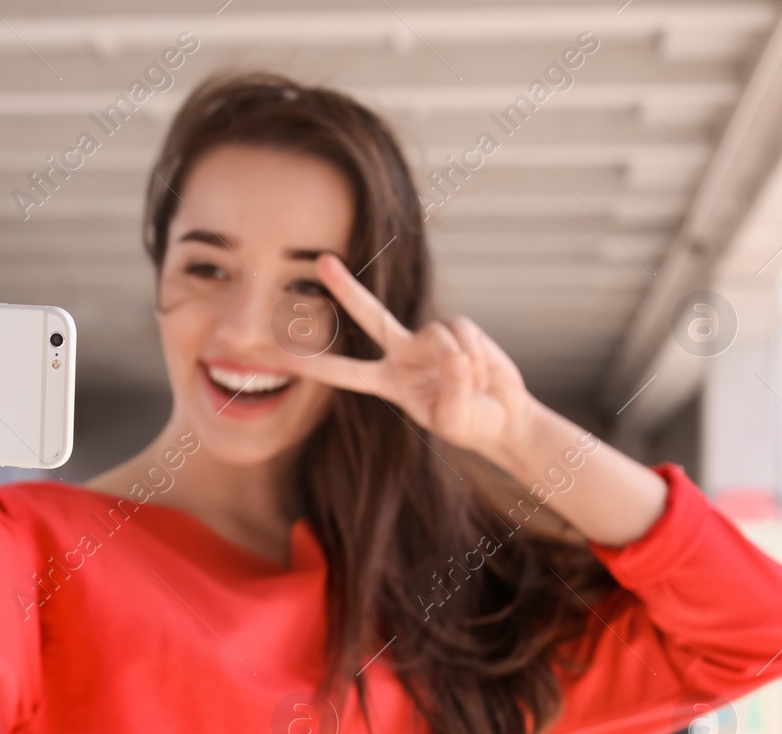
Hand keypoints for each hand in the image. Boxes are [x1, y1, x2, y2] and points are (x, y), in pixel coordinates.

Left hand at [285, 253, 539, 465]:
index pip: (343, 373)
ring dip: (462, 367)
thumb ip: (451, 391)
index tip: (278, 357)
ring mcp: (428, 338)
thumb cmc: (470, 424)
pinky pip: (463, 334)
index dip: (314, 365)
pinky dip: (477, 357)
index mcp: (387, 382)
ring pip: (438, 336)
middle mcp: (402, 354)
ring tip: (473, 387)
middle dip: (346, 287)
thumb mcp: (456, 420)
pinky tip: (482, 373)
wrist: (503, 416)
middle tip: (322, 260)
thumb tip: (453, 355)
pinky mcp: (458, 327)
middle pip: (370, 314)